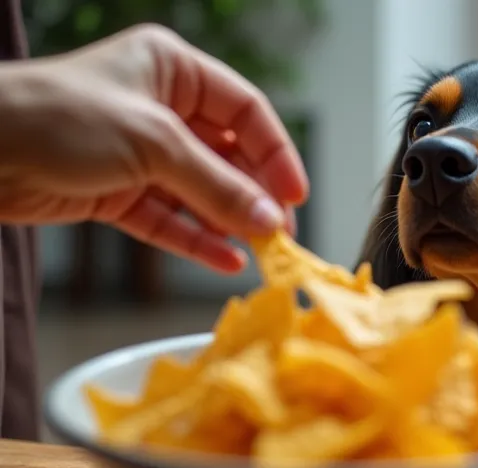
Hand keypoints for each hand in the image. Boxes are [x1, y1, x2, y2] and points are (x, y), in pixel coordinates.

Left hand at [0, 24, 307, 272]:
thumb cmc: (57, 116)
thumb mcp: (152, 143)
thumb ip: (216, 184)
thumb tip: (269, 218)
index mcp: (173, 71)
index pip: (245, 111)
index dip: (275, 152)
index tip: (295, 195)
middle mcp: (161, 110)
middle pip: (227, 156)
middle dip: (254, 196)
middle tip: (281, 234)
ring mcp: (141, 154)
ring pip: (201, 193)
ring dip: (230, 223)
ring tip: (261, 253)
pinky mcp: (120, 193)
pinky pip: (171, 218)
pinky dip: (196, 240)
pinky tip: (225, 260)